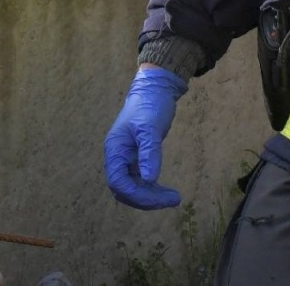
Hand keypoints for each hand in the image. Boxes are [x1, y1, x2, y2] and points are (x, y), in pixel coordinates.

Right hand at [103, 66, 187, 209]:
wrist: (154, 90)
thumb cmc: (150, 105)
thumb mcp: (151, 127)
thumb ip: (149, 153)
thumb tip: (150, 180)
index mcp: (115, 149)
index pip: (118, 182)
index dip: (137, 195)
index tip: (160, 199)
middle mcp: (117, 157)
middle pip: (124, 189)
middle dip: (146, 199)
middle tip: (173, 199)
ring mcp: (126, 159)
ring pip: (132, 188)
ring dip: (150, 196)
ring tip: (174, 198)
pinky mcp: (136, 159)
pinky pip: (140, 181)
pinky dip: (152, 189)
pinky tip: (166, 191)